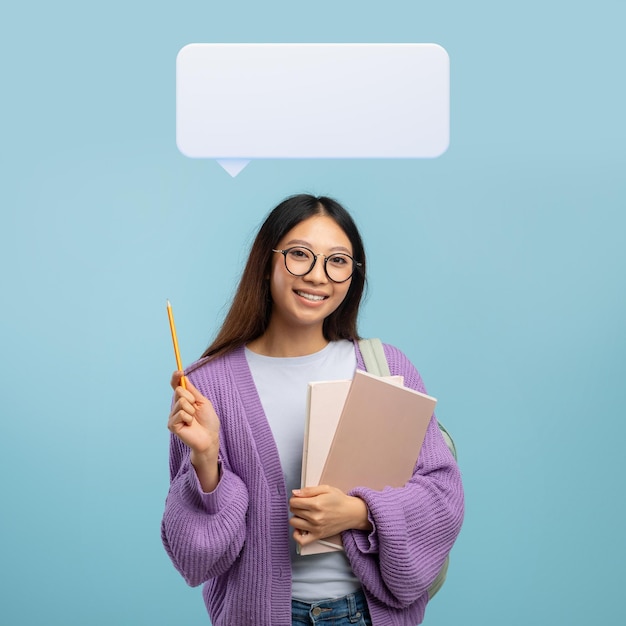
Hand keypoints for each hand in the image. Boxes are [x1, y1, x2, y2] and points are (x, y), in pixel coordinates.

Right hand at [168, 371, 219, 490]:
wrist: (210, 437)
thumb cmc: (208, 421)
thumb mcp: (203, 402)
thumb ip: (192, 391)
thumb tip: (184, 378)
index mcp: (184, 400)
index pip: (176, 386)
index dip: (176, 378)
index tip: (179, 371)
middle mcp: (176, 406)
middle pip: (179, 391)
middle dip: (191, 398)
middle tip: (196, 409)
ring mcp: (173, 415)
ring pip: (181, 402)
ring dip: (191, 409)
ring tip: (193, 419)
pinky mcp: (172, 424)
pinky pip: (180, 413)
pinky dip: (188, 417)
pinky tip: (189, 425)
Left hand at [289, 485, 371, 546]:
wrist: (352, 513)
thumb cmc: (339, 500)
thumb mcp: (325, 488)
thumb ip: (308, 490)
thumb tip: (295, 493)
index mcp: (316, 503)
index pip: (293, 502)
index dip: (295, 498)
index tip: (299, 498)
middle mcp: (315, 517)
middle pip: (293, 511)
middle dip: (296, 505)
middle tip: (304, 504)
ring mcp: (316, 528)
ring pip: (294, 523)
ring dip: (296, 517)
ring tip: (303, 514)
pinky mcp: (318, 536)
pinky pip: (301, 540)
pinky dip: (297, 535)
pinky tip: (300, 528)